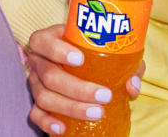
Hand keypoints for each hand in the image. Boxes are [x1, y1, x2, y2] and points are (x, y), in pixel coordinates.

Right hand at [26, 24, 144, 134]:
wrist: (83, 64)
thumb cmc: (95, 52)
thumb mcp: (110, 50)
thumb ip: (126, 64)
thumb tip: (131, 86)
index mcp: (51, 39)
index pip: (44, 42)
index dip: (58, 51)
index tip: (80, 59)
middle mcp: (40, 61)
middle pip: (49, 75)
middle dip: (77, 88)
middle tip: (104, 96)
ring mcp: (36, 82)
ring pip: (44, 96)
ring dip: (71, 107)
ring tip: (97, 113)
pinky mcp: (36, 102)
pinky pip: (36, 114)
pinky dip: (47, 122)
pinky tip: (63, 128)